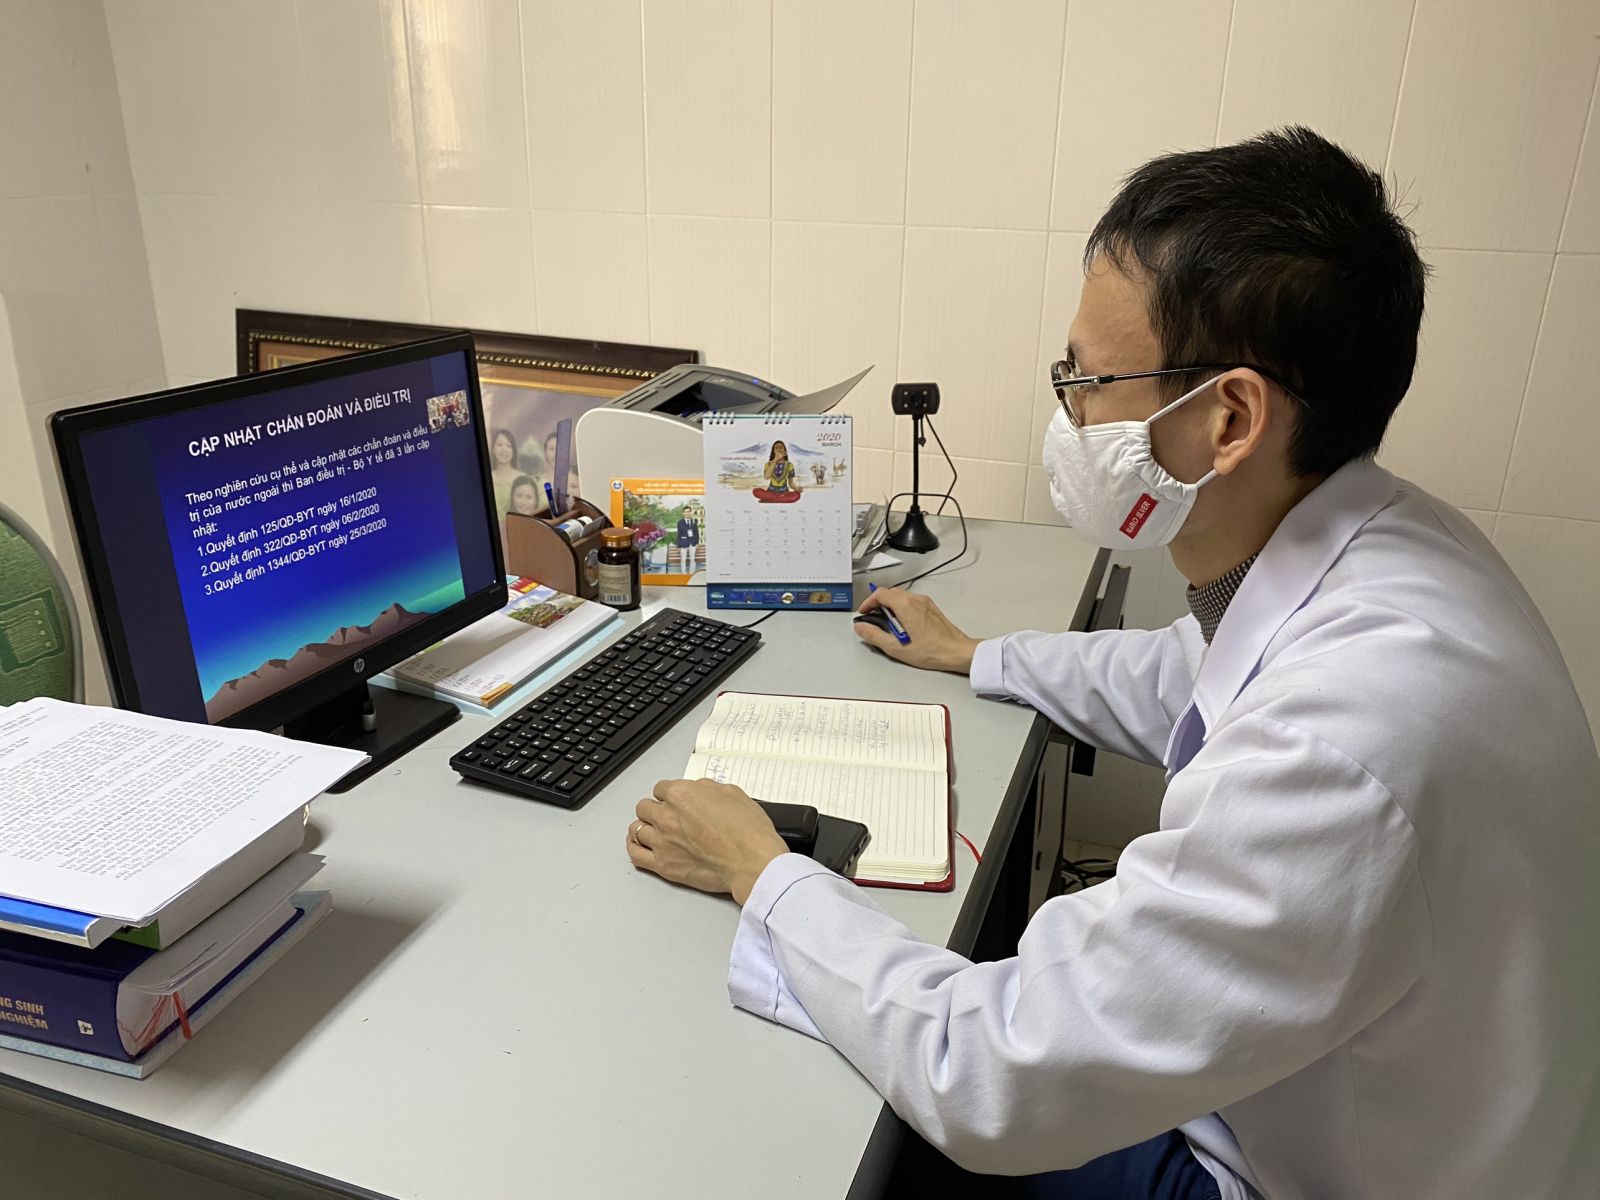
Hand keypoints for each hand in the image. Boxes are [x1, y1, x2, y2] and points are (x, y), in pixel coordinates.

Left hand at [627, 779, 787, 904]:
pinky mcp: (664, 865)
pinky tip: (638, 845)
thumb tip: (699, 790)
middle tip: (664, 814)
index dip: (669, 793)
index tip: (673, 799)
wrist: (751, 863)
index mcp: (682, 795)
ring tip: (651, 829)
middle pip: (645, 807)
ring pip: (637, 829)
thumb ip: (708, 789)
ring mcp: (663, 842)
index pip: (661, 788)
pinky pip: (636, 854)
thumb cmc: (748, 832)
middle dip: (655, 808)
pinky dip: (634, 847)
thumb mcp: (733, 793)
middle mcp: (667, 817)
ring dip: (644, 826)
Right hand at [854, 587, 980, 673]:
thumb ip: (874, 635)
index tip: (863, 613)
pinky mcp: (931, 608)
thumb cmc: (931, 650)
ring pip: (901, 597)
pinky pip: (911, 602)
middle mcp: (916, 599)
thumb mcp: (896, 647)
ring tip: (887, 625)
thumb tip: (860, 627)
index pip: (880, 594)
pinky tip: (903, 626)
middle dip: (878, 604)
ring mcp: (925, 602)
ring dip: (890, 606)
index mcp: (906, 605)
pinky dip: (901, 609)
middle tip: (872, 619)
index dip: (868, 602)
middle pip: (890, 593)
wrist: (956, 652)